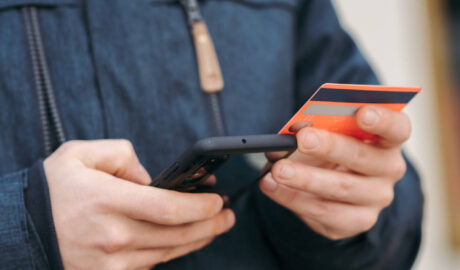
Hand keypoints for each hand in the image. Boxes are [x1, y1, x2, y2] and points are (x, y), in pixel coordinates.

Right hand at [44, 140, 234, 269]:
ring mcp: (112, 261)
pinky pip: (151, 264)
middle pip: (177, 235)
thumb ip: (121, 155)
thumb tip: (149, 178)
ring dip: (197, 240)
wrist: (22, 229)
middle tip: (228, 216)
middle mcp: (113, 235)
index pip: (168, 208)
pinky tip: (184, 241)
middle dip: (211, 226)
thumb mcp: (79, 154)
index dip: (200, 206)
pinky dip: (173, 252)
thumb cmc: (53, 190)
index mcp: (108, 201)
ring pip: (168, 253)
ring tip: (216, 227)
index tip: (218, 200)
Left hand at [260, 106, 409, 239]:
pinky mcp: (356, 222)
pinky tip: (270, 186)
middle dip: (330, 147)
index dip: (383, 120)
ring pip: (341, 189)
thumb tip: (287, 134)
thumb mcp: (321, 135)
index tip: (362, 113)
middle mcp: (389, 170)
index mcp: (387, 140)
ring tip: (278, 169)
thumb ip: (309, 129)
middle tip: (302, 139)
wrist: (329, 187)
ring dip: (305, 178)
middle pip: (363, 158)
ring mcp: (375, 199)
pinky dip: (292, 198)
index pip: (397, 128)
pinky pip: (324, 213)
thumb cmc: (328, 151)